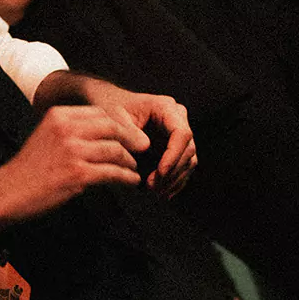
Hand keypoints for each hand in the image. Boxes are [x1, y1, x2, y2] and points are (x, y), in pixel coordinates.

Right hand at [0, 104, 147, 230]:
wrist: (7, 193)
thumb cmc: (28, 168)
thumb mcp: (47, 136)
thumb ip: (73, 130)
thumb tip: (106, 131)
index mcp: (59, 116)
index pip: (101, 113)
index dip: (121, 123)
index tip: (131, 133)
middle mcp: (67, 129)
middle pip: (113, 127)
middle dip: (131, 138)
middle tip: (142, 147)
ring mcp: (72, 151)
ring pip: (115, 150)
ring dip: (129, 161)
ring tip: (134, 167)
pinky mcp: (77, 173)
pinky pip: (112, 172)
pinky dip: (126, 177)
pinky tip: (130, 181)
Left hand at [71, 77, 197, 197]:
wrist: (110, 106)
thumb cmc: (112, 108)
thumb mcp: (114, 116)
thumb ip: (128, 130)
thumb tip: (146, 147)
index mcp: (166, 108)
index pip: (181, 133)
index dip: (174, 155)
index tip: (160, 172)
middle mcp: (177, 120)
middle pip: (188, 149)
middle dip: (172, 172)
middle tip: (153, 187)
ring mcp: (177, 134)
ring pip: (188, 161)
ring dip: (174, 180)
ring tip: (155, 192)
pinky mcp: (173, 148)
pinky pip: (182, 167)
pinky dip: (174, 182)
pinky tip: (162, 192)